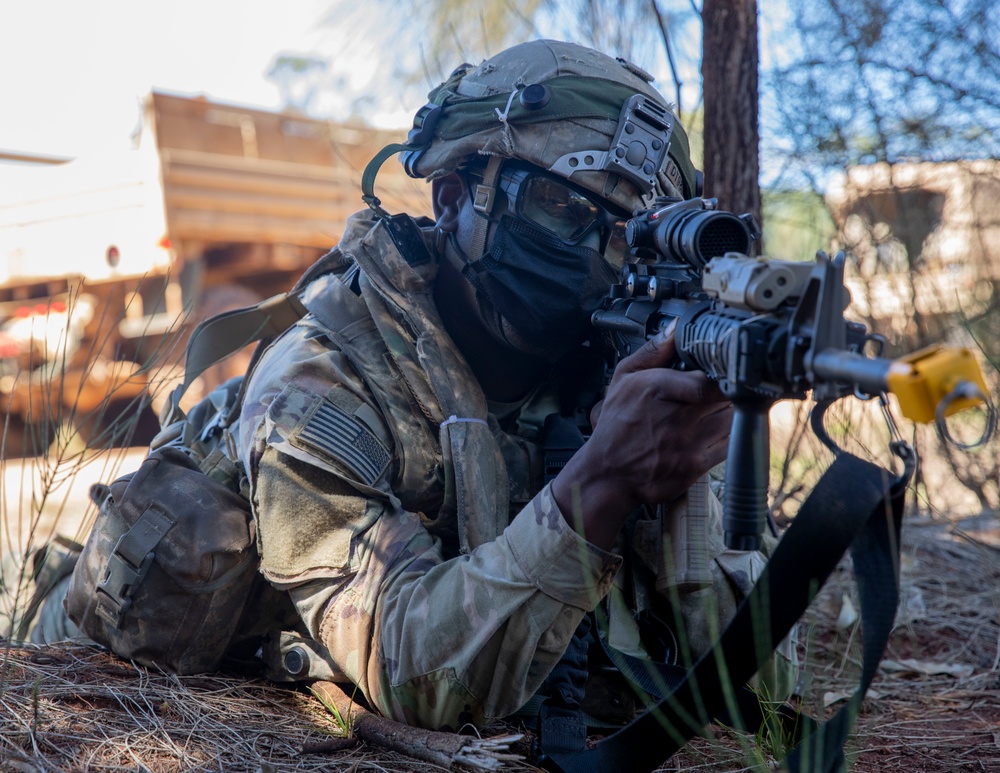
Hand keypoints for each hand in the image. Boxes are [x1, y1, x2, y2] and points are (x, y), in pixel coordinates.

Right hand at [552, 327, 732, 547]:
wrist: (607, 473)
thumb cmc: (616, 425)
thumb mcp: (623, 379)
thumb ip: (652, 352)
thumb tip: (675, 328)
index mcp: (656, 390)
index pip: (708, 379)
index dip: (723, 373)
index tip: (725, 369)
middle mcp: (674, 418)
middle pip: (726, 398)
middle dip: (730, 390)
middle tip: (726, 386)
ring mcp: (686, 444)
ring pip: (731, 420)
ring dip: (731, 412)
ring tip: (718, 408)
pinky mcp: (694, 466)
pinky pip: (728, 446)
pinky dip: (729, 435)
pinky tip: (717, 429)